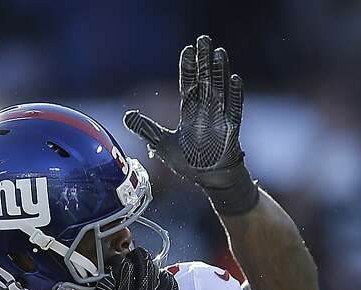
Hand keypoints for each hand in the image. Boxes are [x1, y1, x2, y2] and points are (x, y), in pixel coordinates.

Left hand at [123, 34, 257, 213]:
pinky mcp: (231, 129)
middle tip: (204, 39)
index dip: (187, 68)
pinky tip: (234, 78)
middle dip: (204, 61)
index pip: (188, 84)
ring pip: (220, 89)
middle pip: (205, 80)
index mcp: (189, 112)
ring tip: (219, 53)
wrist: (211, 180)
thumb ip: (146, 129)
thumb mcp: (162, 145)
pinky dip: (234, 94)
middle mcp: (205, 111)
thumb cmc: (190, 162)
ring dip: (220, 72)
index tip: (187, 49)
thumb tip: (126, 115)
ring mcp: (220, 118)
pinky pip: (234, 109)